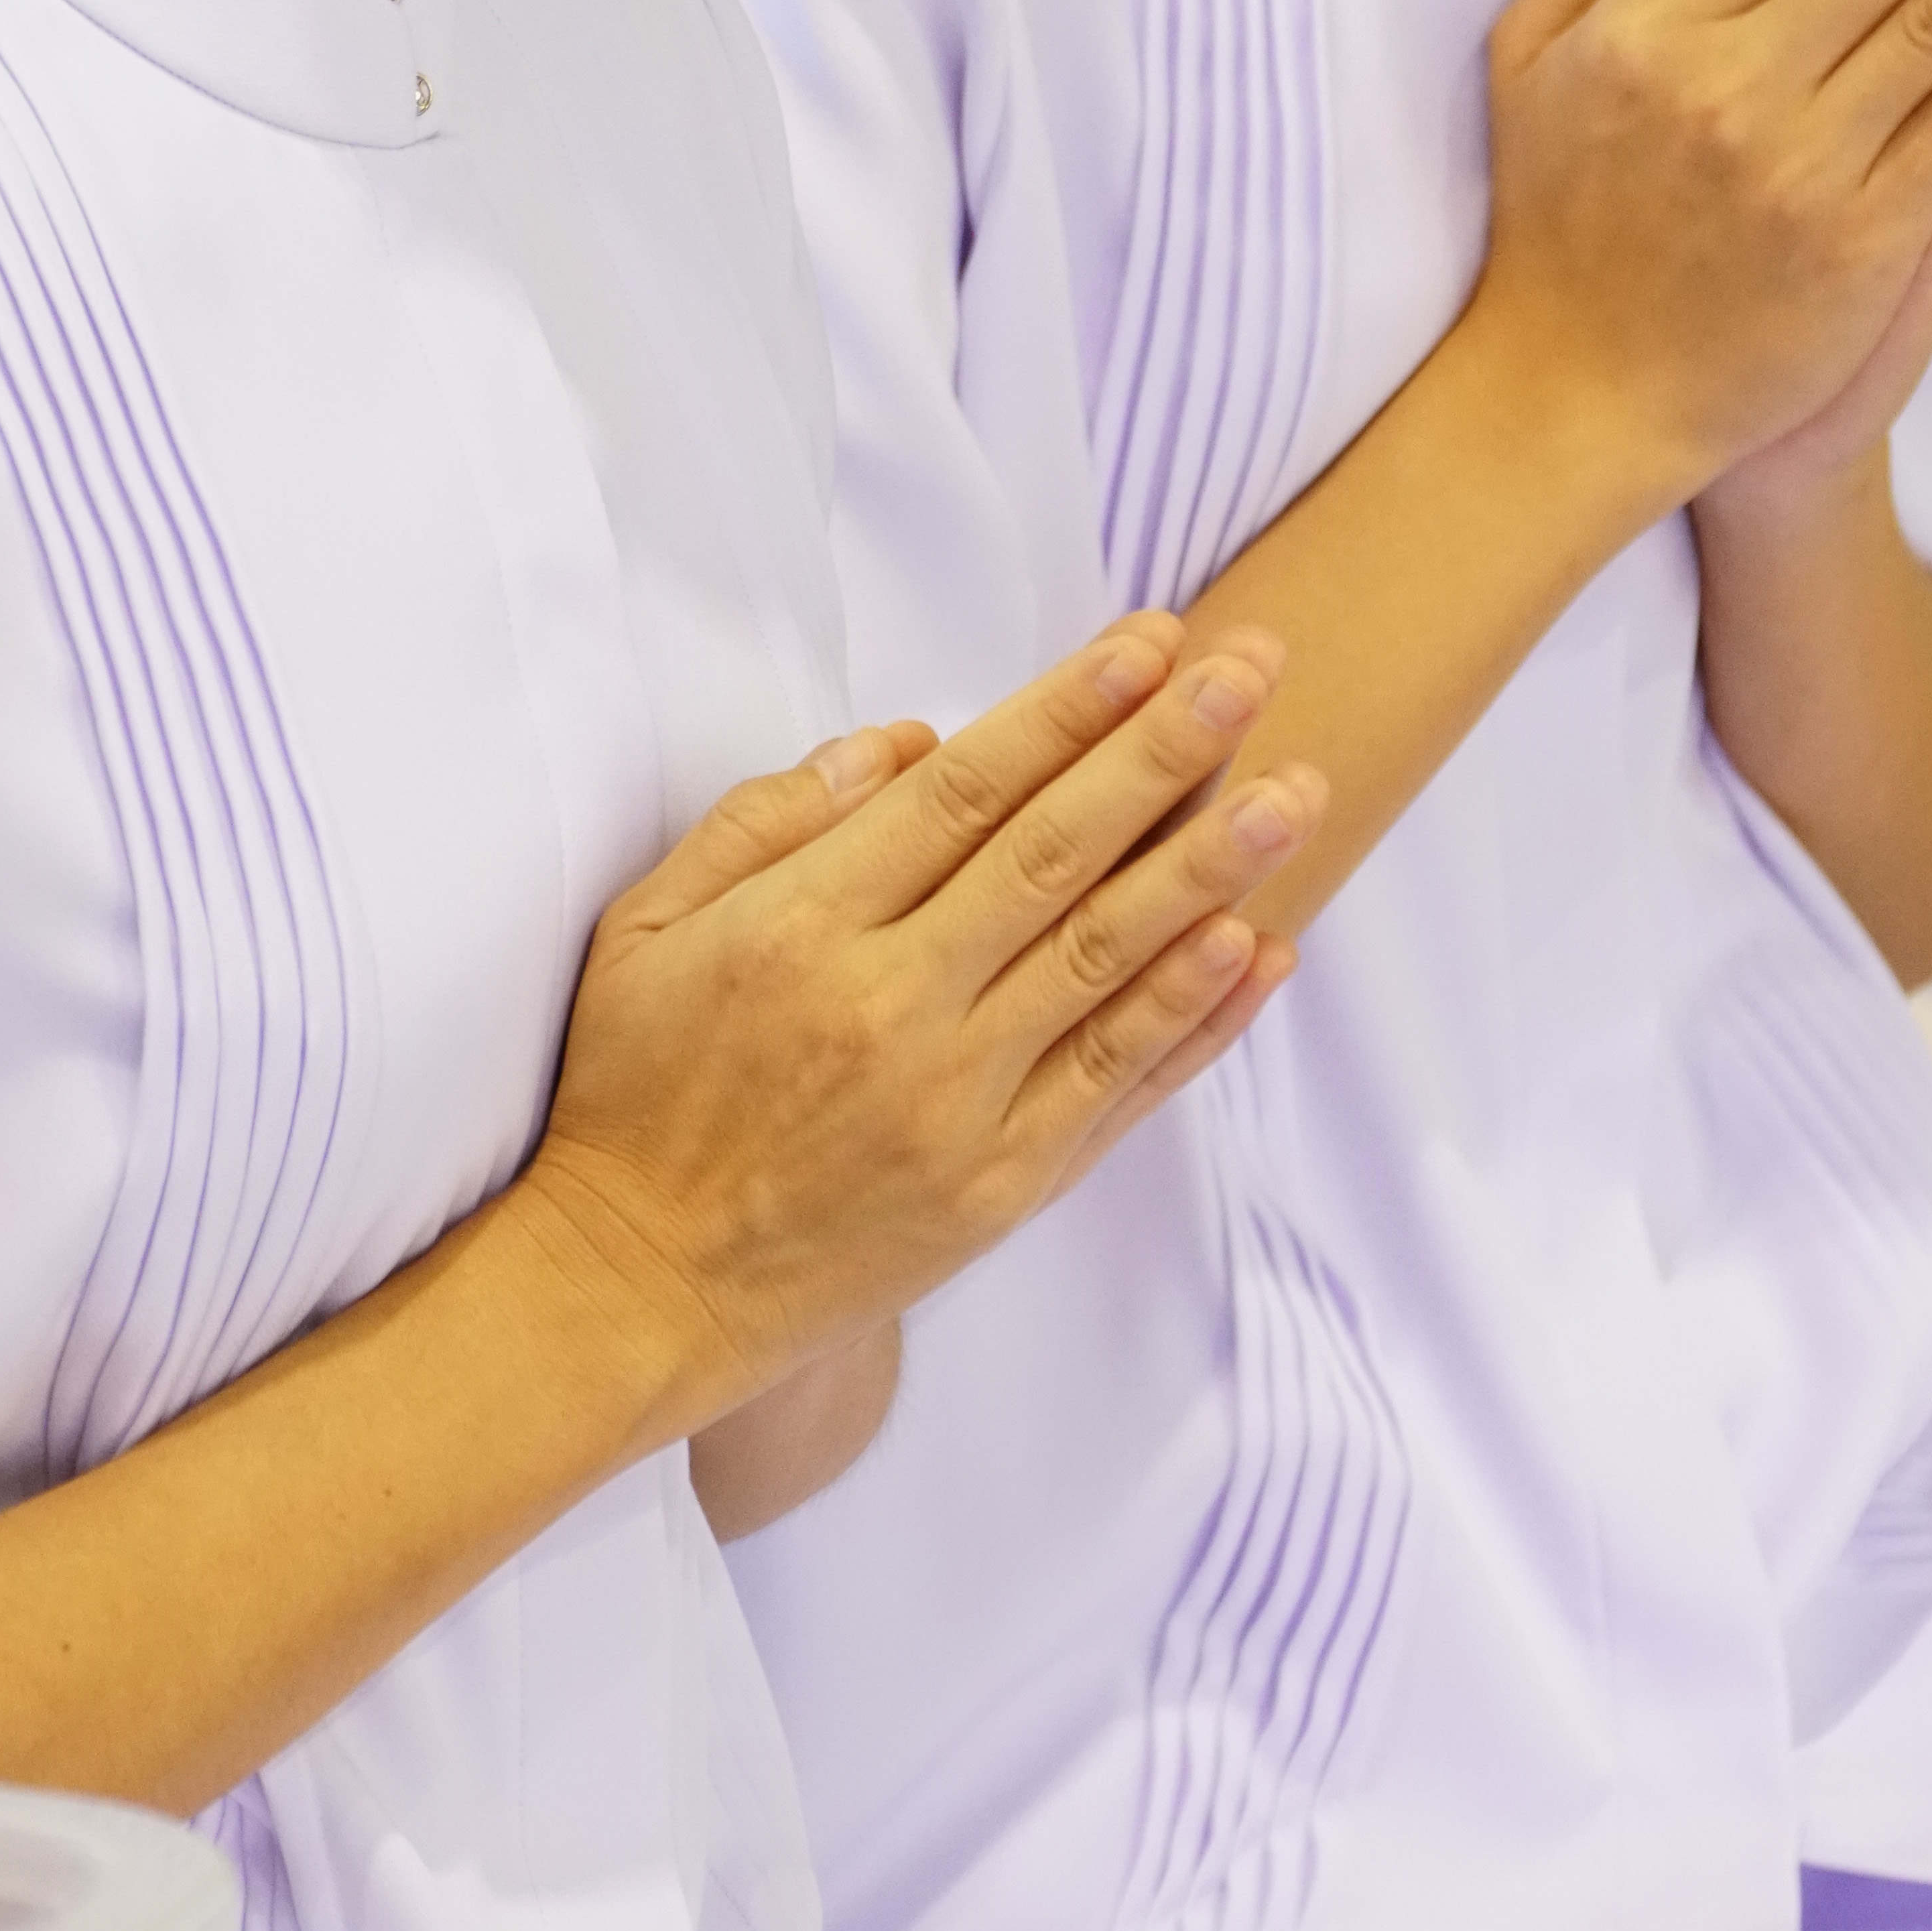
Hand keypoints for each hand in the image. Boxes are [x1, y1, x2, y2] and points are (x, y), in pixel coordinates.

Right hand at [513, 615, 1317, 1422]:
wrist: (636, 1289)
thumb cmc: (635, 1087)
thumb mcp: (652, 924)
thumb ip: (771, 818)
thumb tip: (908, 740)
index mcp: (808, 926)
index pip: (966, 793)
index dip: (1066, 711)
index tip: (1152, 641)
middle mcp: (896, 1008)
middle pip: (1058, 856)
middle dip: (1166, 752)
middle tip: (1256, 671)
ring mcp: (959, 1105)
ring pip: (1109, 962)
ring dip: (1212, 869)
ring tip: (1296, 791)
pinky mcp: (998, 1189)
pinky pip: (1116, 1085)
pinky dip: (1195, 1019)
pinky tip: (1260, 948)